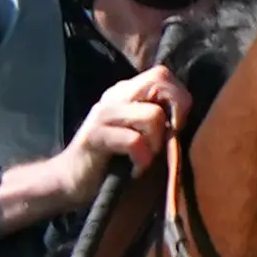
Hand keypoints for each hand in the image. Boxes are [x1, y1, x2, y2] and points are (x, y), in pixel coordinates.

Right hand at [0, 67, 192, 228]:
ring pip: (152, 116)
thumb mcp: (140, 136)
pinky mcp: (96, 136)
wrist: (70, 181)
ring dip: (156, 144)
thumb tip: (186, 116)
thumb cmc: (112, 163)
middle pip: (160, 81)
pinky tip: (134, 170)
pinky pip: (134, 141)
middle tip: (166, 143)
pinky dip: (141, 160)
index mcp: (126, 93)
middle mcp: (115, 96)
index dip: (179, 97)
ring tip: (143, 160)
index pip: (163, 74)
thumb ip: (158, 121)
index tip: (176, 127)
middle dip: (176, 113)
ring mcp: (104, 114)